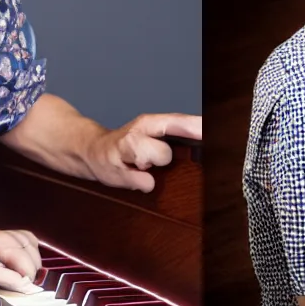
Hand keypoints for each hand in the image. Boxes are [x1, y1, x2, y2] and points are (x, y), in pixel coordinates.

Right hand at [86, 112, 201, 192]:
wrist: (91, 152)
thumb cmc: (127, 148)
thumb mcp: (151, 135)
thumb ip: (175, 136)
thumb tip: (205, 144)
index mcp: (150, 123)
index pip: (177, 123)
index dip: (195, 129)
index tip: (213, 134)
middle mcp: (137, 132)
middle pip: (164, 151)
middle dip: (162, 158)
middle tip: (151, 160)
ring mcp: (123, 149)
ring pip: (148, 161)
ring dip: (147, 167)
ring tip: (139, 165)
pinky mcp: (114, 169)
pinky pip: (141, 182)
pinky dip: (141, 183)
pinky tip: (132, 176)